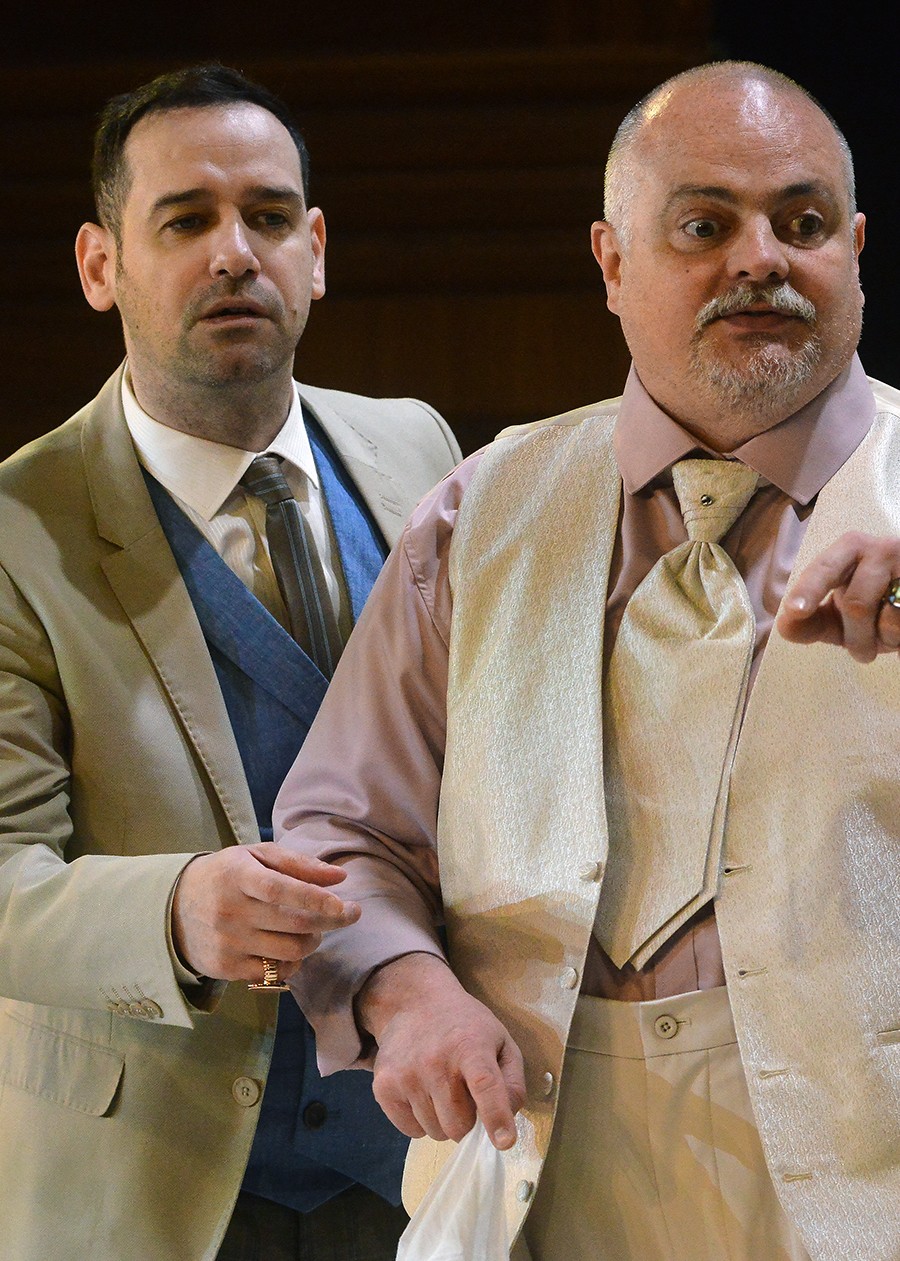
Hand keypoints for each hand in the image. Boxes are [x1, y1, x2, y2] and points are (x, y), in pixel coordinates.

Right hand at [171, 844, 359, 981]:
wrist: (175, 907)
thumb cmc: (227, 875)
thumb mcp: (256, 856)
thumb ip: (299, 863)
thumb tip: (340, 877)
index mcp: (237, 875)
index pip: (281, 890)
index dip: (316, 899)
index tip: (344, 905)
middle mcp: (230, 910)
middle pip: (294, 923)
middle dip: (331, 921)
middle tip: (348, 914)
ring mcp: (227, 942)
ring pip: (290, 951)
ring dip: (313, 942)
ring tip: (312, 930)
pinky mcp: (225, 967)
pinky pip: (274, 972)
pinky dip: (292, 962)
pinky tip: (289, 947)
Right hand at [358, 953, 525, 1150]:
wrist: (414, 1003)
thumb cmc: (466, 1027)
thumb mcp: (500, 1042)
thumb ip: (512, 1082)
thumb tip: (507, 1123)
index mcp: (471, 1046)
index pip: (485, 1085)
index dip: (496, 1116)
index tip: (504, 1142)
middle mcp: (436, 1060)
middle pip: (459, 1125)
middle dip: (467, 1120)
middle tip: (464, 1094)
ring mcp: (406, 1074)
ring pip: (435, 1132)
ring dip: (444, 1121)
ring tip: (442, 1089)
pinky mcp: (384, 1086)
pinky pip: (411, 1131)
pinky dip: (421, 1121)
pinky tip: (423, 1093)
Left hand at [776, 531, 899, 662]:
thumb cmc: (870, 603)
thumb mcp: (836, 614)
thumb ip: (809, 622)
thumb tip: (785, 626)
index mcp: (849, 548)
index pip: (824, 569)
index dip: (808, 591)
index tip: (795, 611)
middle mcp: (881, 548)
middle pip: (857, 604)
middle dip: (855, 638)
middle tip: (860, 656)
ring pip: (889, 618)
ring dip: (883, 640)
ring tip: (886, 636)